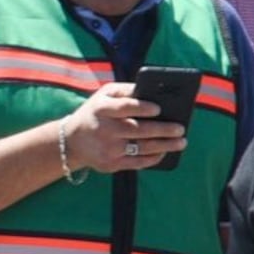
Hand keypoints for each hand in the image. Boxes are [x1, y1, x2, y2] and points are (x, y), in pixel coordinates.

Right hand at [61, 84, 185, 174]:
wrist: (72, 140)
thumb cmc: (96, 113)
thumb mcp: (103, 96)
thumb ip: (126, 91)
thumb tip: (153, 90)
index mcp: (102, 108)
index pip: (125, 107)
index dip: (142, 108)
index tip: (159, 109)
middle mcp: (104, 129)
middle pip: (138, 130)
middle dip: (163, 130)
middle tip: (180, 128)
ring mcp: (108, 148)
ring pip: (142, 148)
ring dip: (165, 146)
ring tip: (181, 142)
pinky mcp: (111, 164)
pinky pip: (138, 162)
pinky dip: (154, 158)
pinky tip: (165, 152)